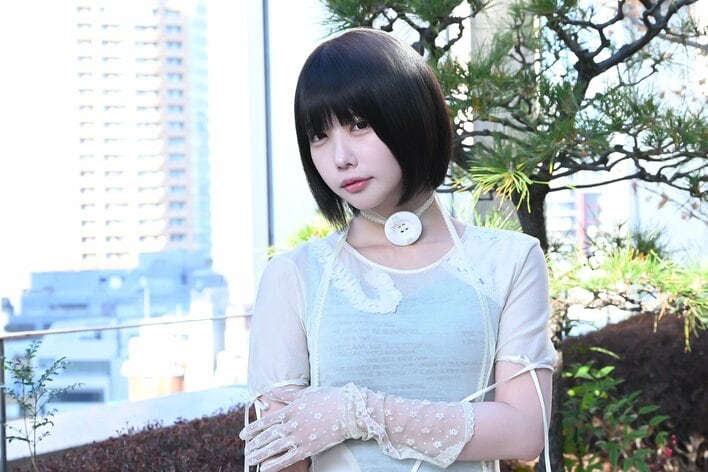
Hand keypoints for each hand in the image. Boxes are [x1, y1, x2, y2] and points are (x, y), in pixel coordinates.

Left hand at [240, 385, 361, 470]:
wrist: (348, 411)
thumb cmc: (328, 399)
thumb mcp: (305, 393)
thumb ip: (286, 394)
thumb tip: (270, 390)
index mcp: (290, 409)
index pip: (266, 421)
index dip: (253, 429)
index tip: (243, 435)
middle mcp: (291, 424)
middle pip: (267, 436)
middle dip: (254, 444)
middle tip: (245, 450)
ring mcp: (299, 437)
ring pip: (274, 448)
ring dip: (260, 455)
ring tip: (250, 460)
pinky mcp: (308, 448)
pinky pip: (287, 458)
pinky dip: (275, 464)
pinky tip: (265, 468)